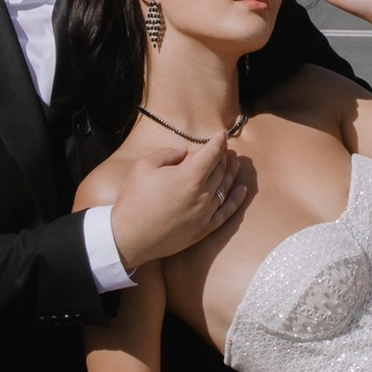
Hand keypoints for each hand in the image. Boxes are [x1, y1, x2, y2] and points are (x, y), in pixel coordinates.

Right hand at [106, 128, 253, 269]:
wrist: (129, 237)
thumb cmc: (134, 200)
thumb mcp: (145, 166)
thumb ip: (168, 154)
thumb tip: (184, 153)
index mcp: (190, 175)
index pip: (212, 153)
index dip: (218, 141)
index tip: (221, 133)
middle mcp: (203, 194)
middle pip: (220, 169)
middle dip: (224, 156)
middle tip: (226, 148)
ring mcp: (206, 213)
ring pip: (225, 188)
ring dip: (232, 173)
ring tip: (236, 163)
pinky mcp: (204, 229)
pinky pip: (227, 212)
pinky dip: (236, 199)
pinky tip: (242, 190)